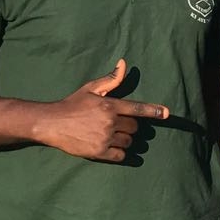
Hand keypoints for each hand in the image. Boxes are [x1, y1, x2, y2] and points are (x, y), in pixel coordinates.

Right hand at [35, 59, 168, 161]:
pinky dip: (119, 153)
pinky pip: (120, 155)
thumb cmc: (72, 104)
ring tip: (112, 136)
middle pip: (134, 128)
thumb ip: (110, 79)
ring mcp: (105, 138)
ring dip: (125, 140)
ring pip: (128, 142)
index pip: (137, 108)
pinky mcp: (99, 152)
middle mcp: (110, 122)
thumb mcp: (91, 89)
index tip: (167, 113)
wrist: (52, 123)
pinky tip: (111, 148)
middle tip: (118, 125)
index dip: (154, 111)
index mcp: (110, 105)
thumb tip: (123, 63)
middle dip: (130, 126)